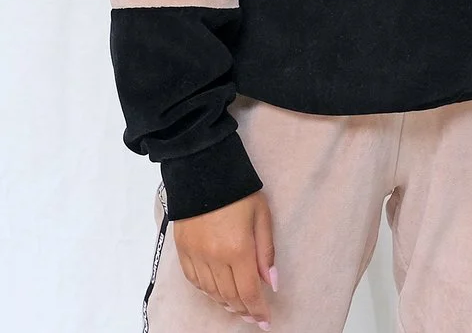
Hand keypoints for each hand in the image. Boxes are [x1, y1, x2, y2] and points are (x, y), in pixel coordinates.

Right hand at [173, 189, 276, 328]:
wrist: (203, 171)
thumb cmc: (239, 191)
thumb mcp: (262, 215)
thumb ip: (266, 251)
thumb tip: (271, 283)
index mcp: (238, 249)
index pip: (249, 291)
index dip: (258, 310)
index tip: (265, 321)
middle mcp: (215, 258)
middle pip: (230, 296)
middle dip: (244, 310)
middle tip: (254, 316)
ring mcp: (196, 256)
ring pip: (212, 293)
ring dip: (226, 303)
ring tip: (238, 307)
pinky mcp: (183, 251)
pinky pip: (195, 282)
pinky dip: (208, 292)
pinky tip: (217, 293)